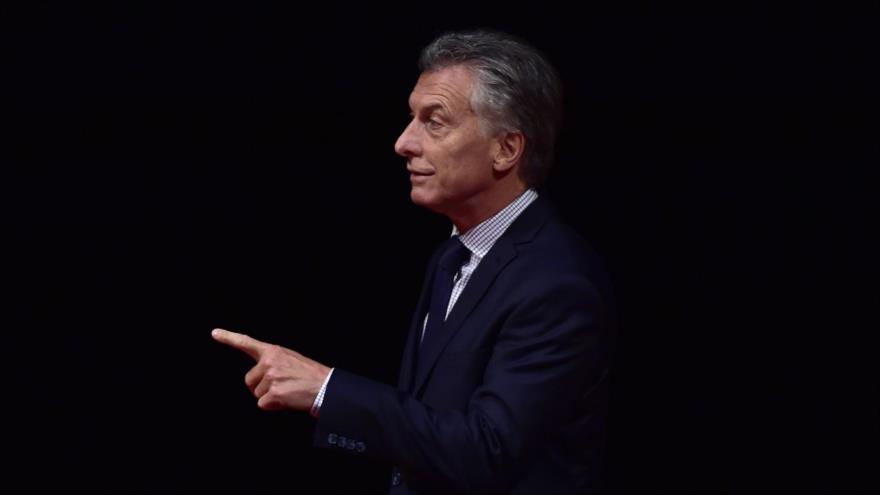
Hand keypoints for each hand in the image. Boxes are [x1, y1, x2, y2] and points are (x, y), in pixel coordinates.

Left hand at [212, 328, 331, 410]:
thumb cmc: (310, 374)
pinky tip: (287, 400)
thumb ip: (272, 362)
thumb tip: (258, 374)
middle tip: (281, 386)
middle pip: (249, 381)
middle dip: (260, 387)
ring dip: (269, 397)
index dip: (229, 337)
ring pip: (256, 394)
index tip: (214, 333)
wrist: (326, 387)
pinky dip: (274, 406)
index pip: (247, 342)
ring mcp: (271, 377)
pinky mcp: (274, 393)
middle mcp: (269, 362)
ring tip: (287, 391)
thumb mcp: (290, 358)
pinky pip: (263, 405)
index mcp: (273, 351)